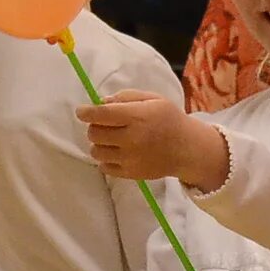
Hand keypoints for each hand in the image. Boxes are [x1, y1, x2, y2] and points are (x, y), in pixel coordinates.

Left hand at [82, 91, 228, 190]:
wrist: (188, 148)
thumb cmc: (169, 119)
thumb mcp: (153, 99)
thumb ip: (126, 97)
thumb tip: (102, 102)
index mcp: (137, 117)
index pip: (101, 114)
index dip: (86, 112)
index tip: (82, 111)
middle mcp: (131, 139)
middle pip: (94, 133)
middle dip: (95, 126)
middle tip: (104, 124)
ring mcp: (130, 159)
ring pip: (96, 151)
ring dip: (99, 143)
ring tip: (111, 139)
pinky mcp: (130, 173)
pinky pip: (104, 167)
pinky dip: (106, 159)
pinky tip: (117, 152)